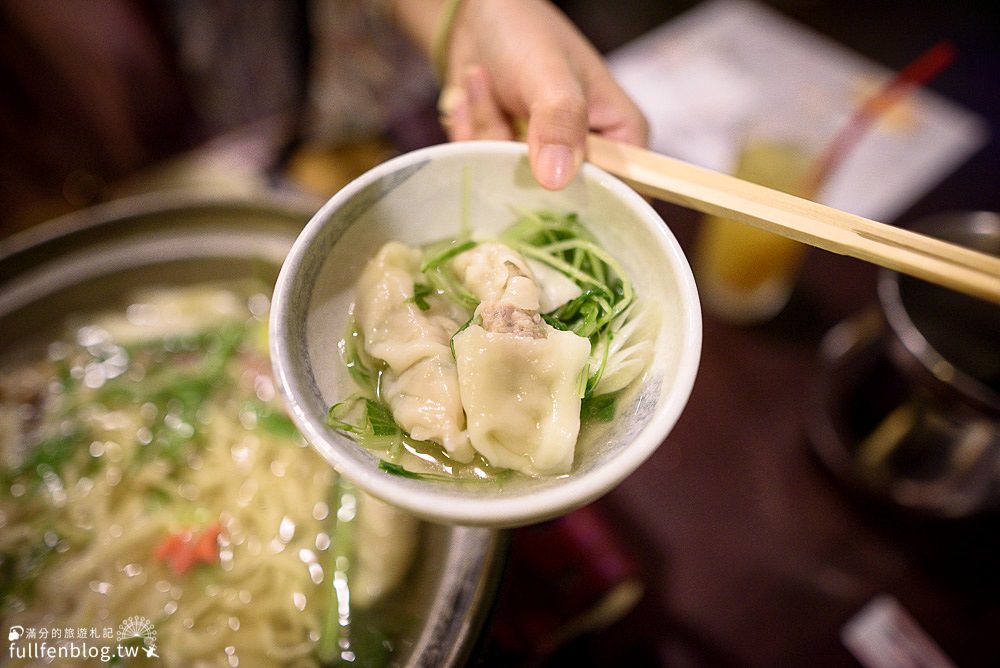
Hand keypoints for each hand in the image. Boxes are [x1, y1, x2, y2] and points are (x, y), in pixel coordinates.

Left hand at [395, 0, 647, 189]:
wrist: (476, 18)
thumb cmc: (527, 34)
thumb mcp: (549, 74)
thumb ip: (559, 121)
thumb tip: (558, 179)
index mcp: (621, 140)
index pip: (624, 197)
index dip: (590, 206)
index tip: (548, 188)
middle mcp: (588, 158)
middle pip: (560, 201)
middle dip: (520, 159)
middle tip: (507, 114)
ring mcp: (545, 161)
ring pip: (513, 185)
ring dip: (488, 132)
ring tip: (487, 82)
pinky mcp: (509, 160)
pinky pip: (485, 170)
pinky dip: (472, 131)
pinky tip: (475, 92)